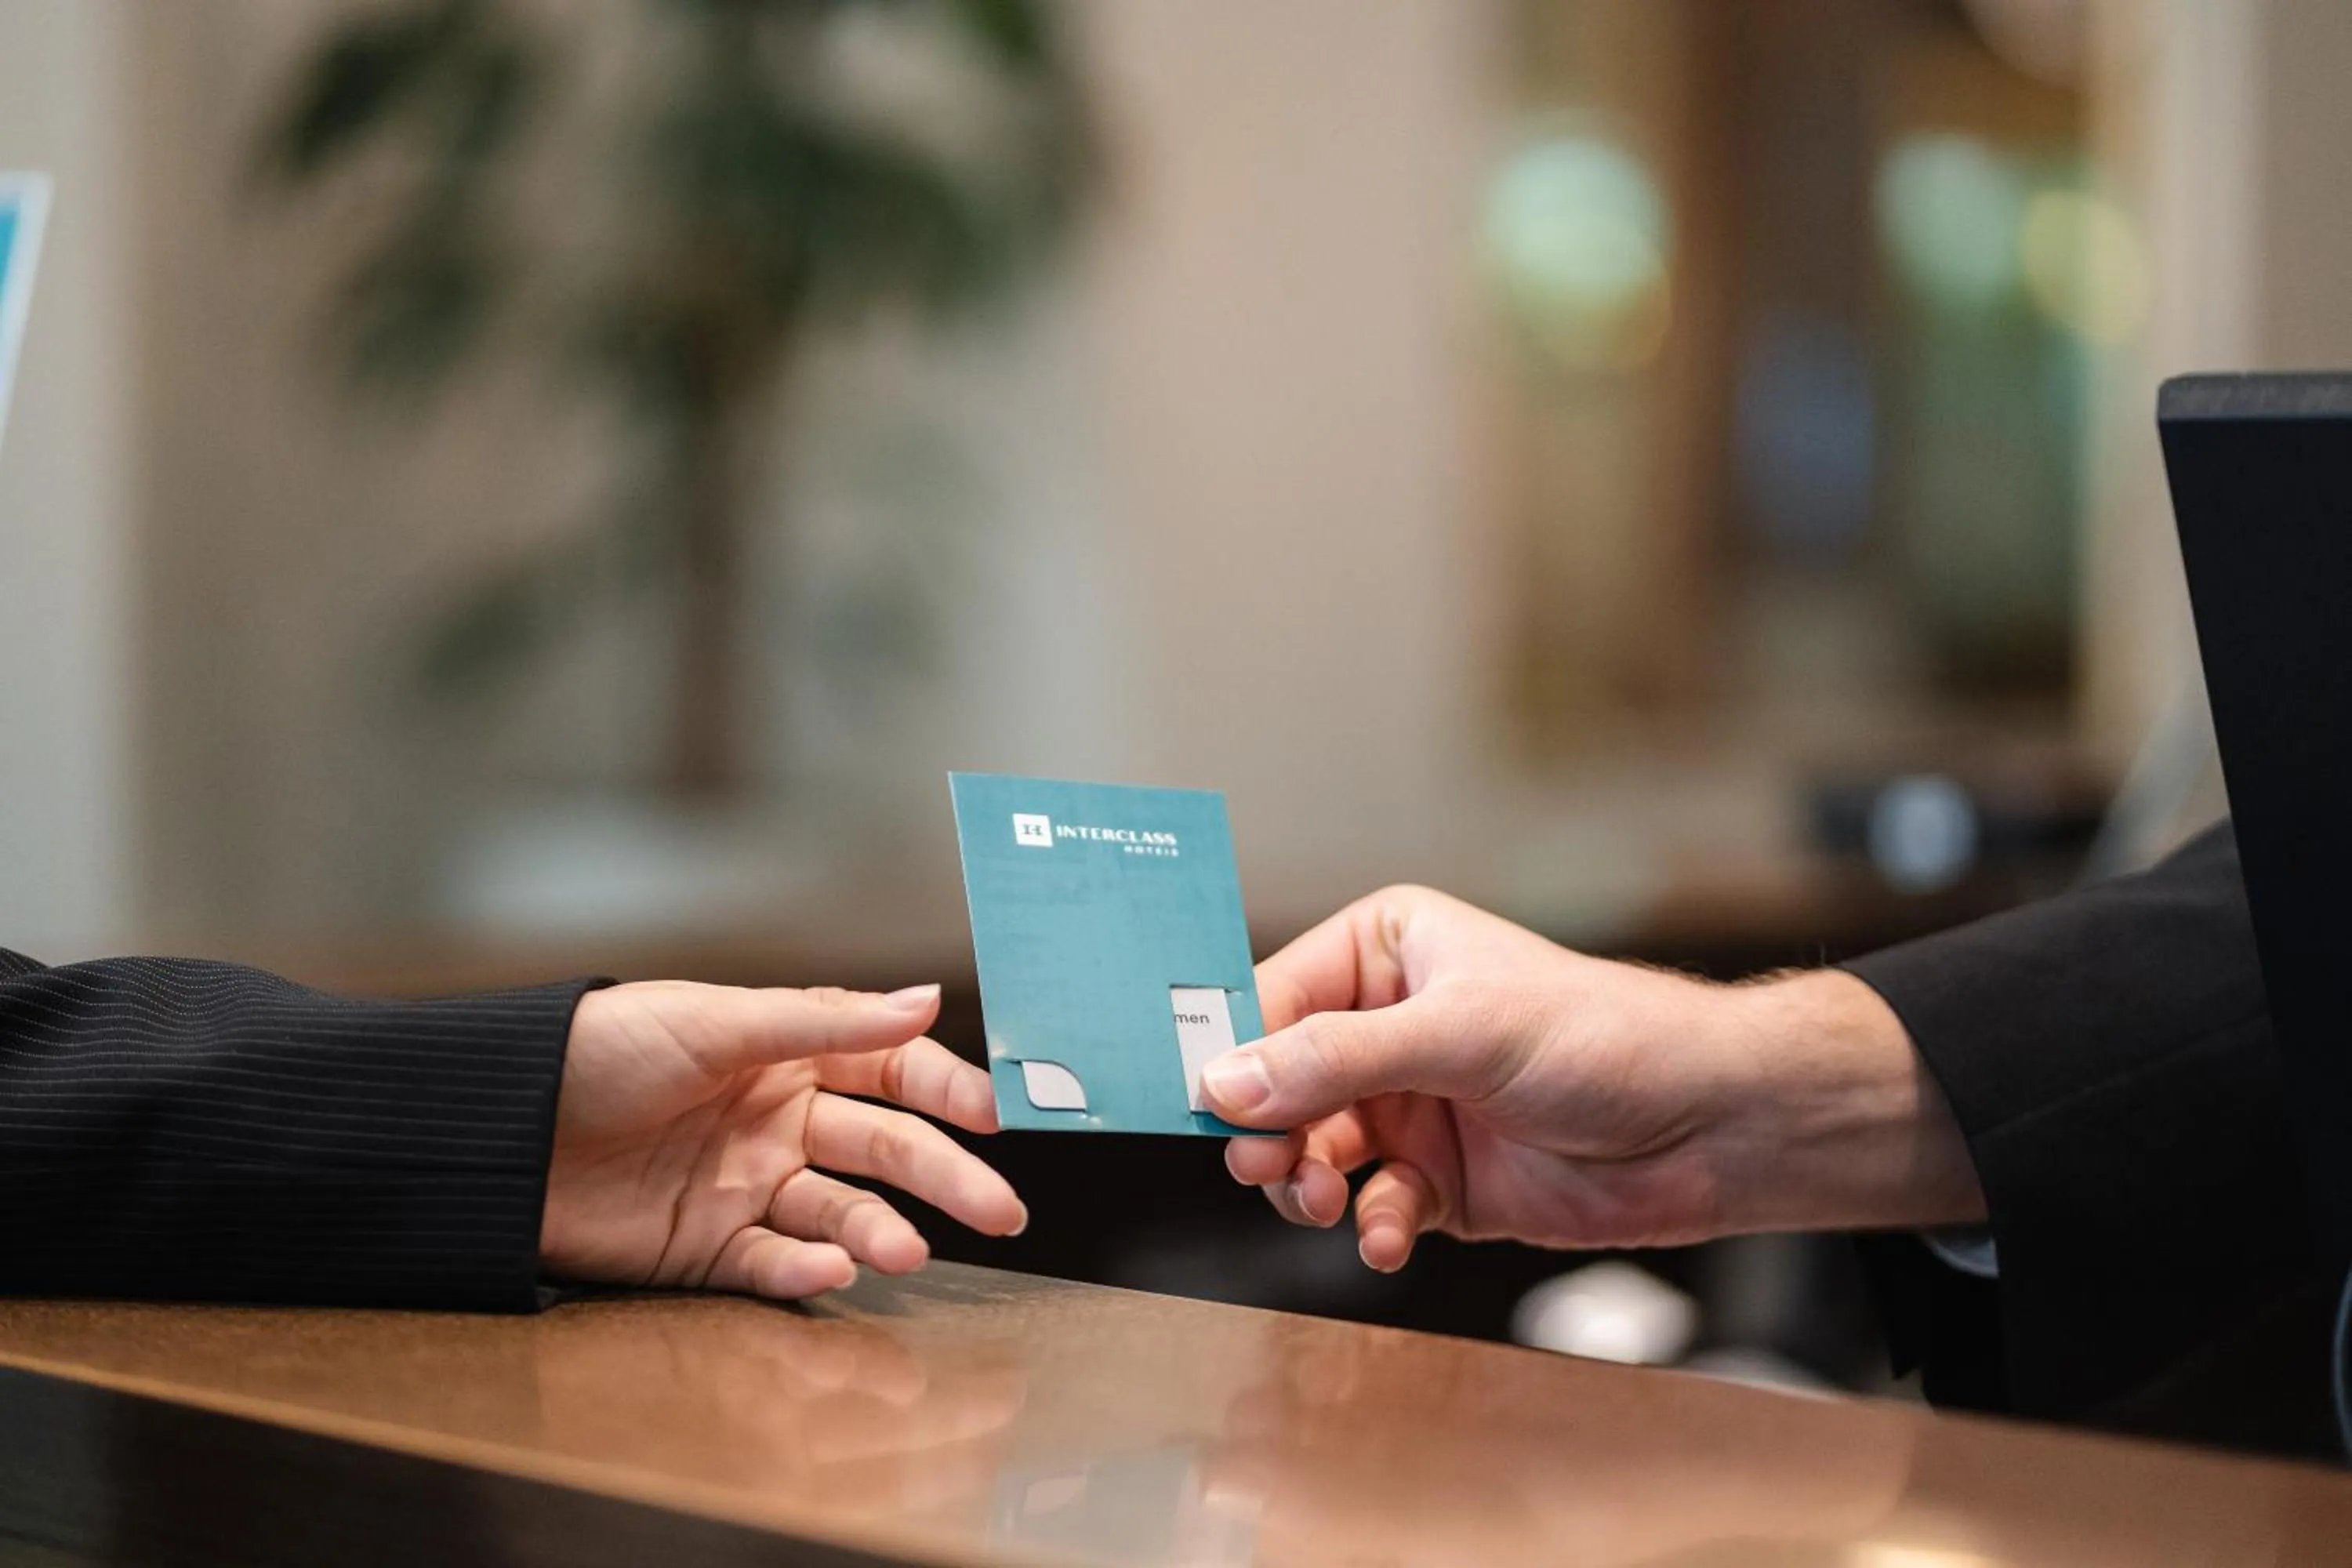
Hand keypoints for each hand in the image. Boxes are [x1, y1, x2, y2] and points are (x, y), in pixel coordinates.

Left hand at [540, 981, 1024, 1298]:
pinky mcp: (709, 1248)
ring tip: (906, 1250)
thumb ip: (823, 1020)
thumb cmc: (596, 1052)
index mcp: (787, 1055)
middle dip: (947, 1177)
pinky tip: (832, 1268)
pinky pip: (775, 1263)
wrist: (496, 1130)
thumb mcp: (713, 1023)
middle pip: (885, 1149)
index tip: (995, 1115)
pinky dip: (808, 1269)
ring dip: (880, 1230)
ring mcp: (749, 1186)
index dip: (946, 1089)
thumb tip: (925, 998)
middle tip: (1002, 1208)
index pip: (891, 1069)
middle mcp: (780, 1121)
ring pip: (842, 1212)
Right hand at [1205, 887, 1981, 1269]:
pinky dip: (1373, 1226)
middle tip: (1269, 1168)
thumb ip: (1336, 1058)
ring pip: (1313, 1154)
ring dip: (1312, 1187)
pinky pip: (1371, 1206)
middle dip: (1269, 1133)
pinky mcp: (1439, 1179)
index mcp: (1385, 952)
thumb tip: (1227, 1082)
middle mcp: (1386, 1027)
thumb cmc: (1606, 1037)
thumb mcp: (1460, 1031)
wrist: (1710, 1126)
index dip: (1230, 1053)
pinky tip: (1391, 1235)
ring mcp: (1411, 1106)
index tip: (1200, 1104)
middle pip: (1277, 1086)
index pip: (1271, 997)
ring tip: (1332, 1204)